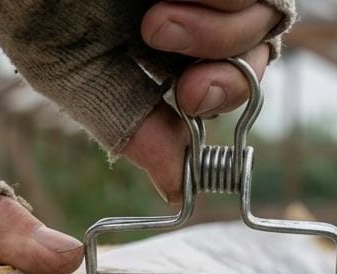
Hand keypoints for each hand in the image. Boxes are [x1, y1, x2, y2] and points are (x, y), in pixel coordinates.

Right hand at [0, 0, 294, 202]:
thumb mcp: (72, 71)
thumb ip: (128, 125)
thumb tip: (177, 191)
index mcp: (155, 40)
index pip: (216, 81)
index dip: (215, 103)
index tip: (188, 115)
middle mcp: (187, 3)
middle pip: (253, 57)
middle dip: (227, 87)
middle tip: (188, 92)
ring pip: (265, 21)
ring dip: (220, 37)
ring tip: (156, 22)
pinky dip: (226, 0)